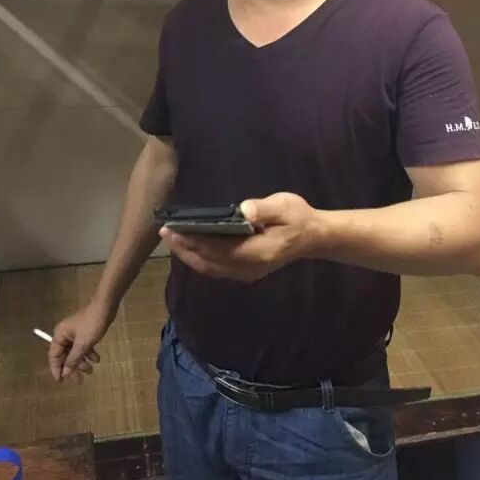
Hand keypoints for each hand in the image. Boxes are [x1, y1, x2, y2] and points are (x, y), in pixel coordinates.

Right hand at [48, 299, 111, 383]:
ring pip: (75, 352)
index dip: (57, 369)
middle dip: (72, 368)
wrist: (106, 308)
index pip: (54, 355)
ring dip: (82, 362)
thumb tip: (64, 373)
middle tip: (79, 381)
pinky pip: (83, 346)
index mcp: (60, 335)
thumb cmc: (92, 325)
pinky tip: (97, 359)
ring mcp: (75, 333)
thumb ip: (73, 360)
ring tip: (91, 371)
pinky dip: (88, 353)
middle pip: (65, 355)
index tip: (61, 381)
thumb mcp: (82, 344)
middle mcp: (65, 334)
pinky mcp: (84, 332)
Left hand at [159, 192, 318, 282]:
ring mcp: (247, 272)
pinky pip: (217, 269)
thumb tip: (245, 210)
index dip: (196, 242)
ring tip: (172, 240)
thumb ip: (265, 209)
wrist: (313, 237)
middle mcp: (249, 268)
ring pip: (212, 269)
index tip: (176, 231)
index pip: (219, 250)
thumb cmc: (298, 217)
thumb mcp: (285, 206)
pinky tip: (190, 248)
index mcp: (258, 252)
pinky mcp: (246, 272)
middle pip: (210, 262)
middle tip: (166, 233)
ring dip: (190, 256)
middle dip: (186, 249)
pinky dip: (201, 260)